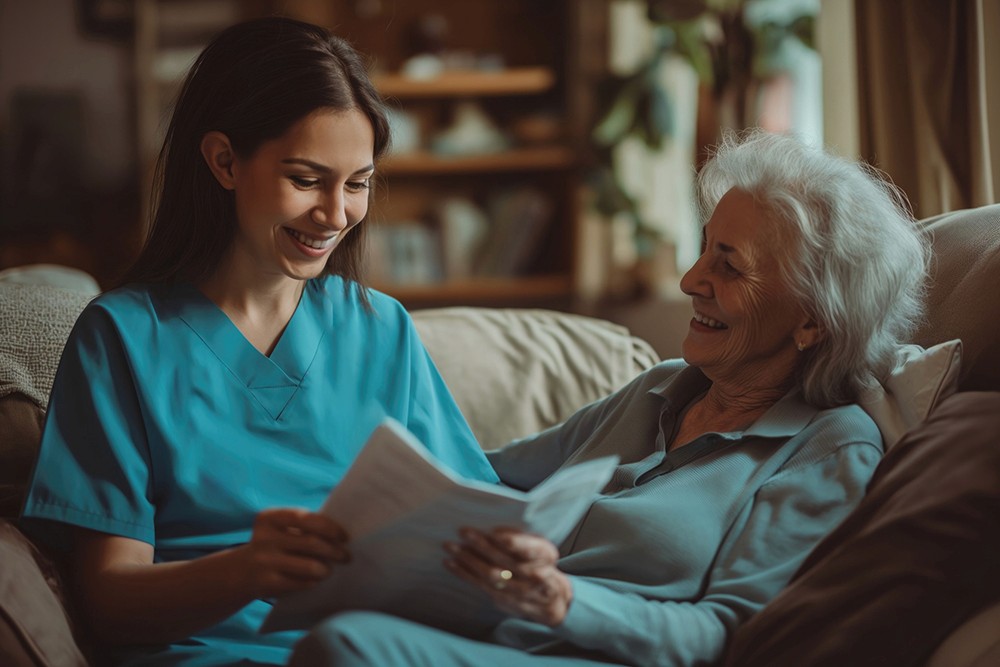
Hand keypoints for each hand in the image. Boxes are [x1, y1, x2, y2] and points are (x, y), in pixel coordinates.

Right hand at [235, 508, 348, 598]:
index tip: (345, 537)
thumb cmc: (275, 545)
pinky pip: (302, 583)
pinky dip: (313, 581)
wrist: (242, 572)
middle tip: (346, 557)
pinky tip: (315, 580)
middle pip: (312, 543)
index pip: (306, 519)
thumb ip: (305, 527)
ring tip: (329, 570)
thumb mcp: (282, 529)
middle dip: (335, 551)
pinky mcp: (267, 583)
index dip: (330, 528)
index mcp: (270, 518)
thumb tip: (341, 537)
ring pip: (310, 566)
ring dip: (326, 569)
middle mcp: (264, 538)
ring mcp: (264, 561)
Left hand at [444, 527, 572, 625]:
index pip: (529, 550)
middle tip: (464, 531)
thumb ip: (522, 538)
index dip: (513, 542)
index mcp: (545, 556)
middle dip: (482, 546)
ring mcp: (518, 591)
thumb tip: (493, 527)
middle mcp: (534, 576)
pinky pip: (480, 586)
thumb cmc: (540, 563)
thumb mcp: (540, 546)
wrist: (551, 599)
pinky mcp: (503, 600)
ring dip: (467, 559)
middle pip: (505, 562)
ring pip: (490, 575)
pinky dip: (463, 573)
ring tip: (451, 546)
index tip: (495, 533)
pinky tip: (450, 563)